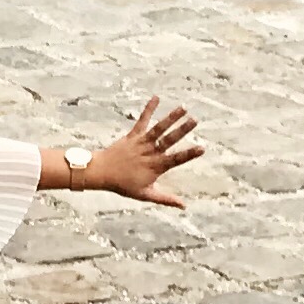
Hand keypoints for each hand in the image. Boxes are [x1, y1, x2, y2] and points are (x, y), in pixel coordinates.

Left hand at [79, 99, 202, 207]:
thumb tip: (184, 206)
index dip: (189, 154)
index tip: (202, 148)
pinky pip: (142, 121)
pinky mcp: (132, 136)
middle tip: (195, 120)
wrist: (100, 172)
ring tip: (183, 107)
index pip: (176, 159)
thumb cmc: (123, 185)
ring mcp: (141, 143)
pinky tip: (156, 98)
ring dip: (170, 117)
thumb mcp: (145, 195)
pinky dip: (148, 109)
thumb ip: (165, 199)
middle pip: (169, 140)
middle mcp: (150, 152)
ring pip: (158, 128)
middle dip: (182, 130)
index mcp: (156, 166)